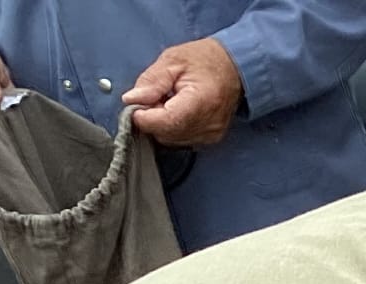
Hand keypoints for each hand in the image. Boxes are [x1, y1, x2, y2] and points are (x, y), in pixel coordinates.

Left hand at [123, 40, 243, 146]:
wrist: (234, 69)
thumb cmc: (205, 61)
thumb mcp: (172, 60)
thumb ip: (151, 81)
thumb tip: (131, 99)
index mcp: (201, 101)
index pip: (166, 122)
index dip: (144, 116)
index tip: (134, 104)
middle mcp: (209, 124)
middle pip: (165, 133)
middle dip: (151, 118)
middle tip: (153, 97)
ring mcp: (211, 134)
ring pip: (170, 139)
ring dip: (161, 124)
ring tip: (166, 102)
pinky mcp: (210, 139)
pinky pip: (180, 140)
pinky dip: (171, 128)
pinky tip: (176, 111)